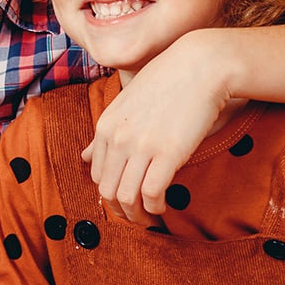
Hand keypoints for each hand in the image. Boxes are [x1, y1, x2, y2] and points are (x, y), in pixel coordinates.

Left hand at [83, 29, 234, 225]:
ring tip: (149, 218)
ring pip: (127, 197)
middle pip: (107, 191)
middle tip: (136, 217)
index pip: (97, 175)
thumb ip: (106, 133)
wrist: (199, 66)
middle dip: (121, 210)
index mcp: (105, 126)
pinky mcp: (167, 153)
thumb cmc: (167, 83)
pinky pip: (152, 194)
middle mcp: (118, 138)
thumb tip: (85, 156)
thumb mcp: (126, 105)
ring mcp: (141, 146)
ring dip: (137, 215)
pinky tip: (163, 207)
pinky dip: (155, 208)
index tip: (126, 201)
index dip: (110, 194)